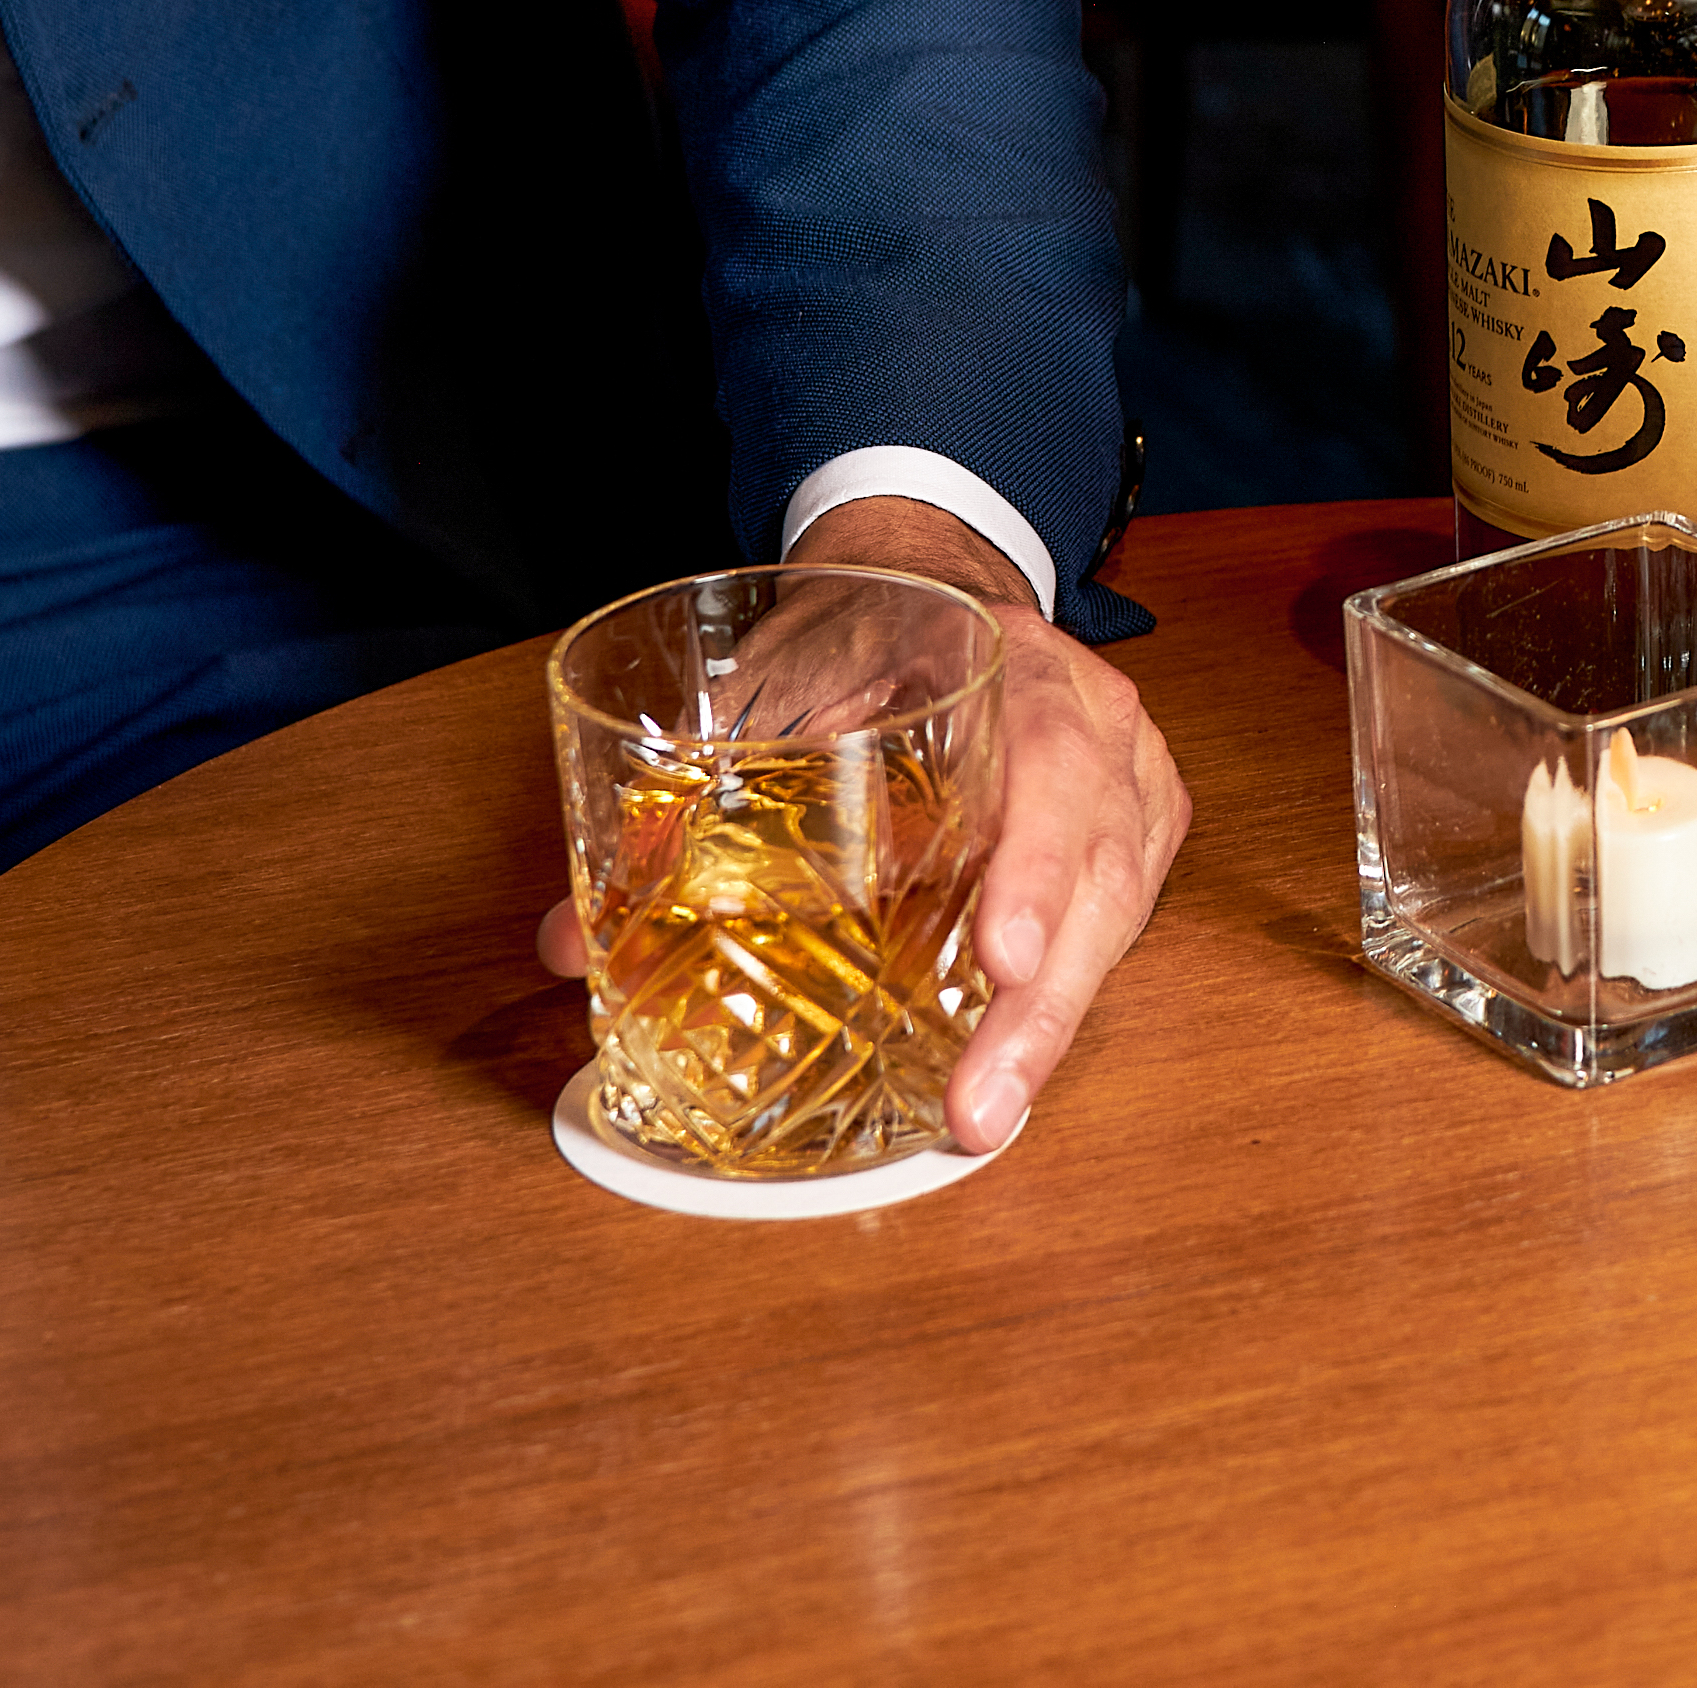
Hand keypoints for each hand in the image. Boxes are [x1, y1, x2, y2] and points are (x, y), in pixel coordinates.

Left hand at [535, 497, 1189, 1153]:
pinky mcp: (1132, 831)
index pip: (1053, 755)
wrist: (928, 582)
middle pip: (1102, 866)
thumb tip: (564, 939)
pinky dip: (1069, 998)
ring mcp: (1129, 775)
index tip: (998, 954)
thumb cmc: (857, 634)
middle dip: (1043, 1001)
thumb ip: (680, 800)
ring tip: (985, 1113)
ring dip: (1051, 1024)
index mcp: (1012, 657)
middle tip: (981, 1104)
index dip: (1035, 862)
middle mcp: (1095, 715)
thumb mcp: (769, 681)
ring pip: (1119, 910)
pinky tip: (1013, 1062)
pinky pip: (1119, 923)